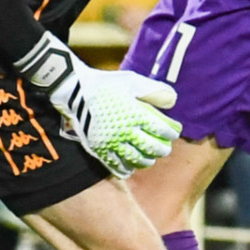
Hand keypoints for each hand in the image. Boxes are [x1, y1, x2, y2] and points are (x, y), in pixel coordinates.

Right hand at [40, 64, 181, 176]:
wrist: (75, 90)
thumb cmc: (105, 84)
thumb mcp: (132, 80)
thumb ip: (154, 90)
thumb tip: (173, 102)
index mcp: (135, 113)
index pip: (161, 129)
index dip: (171, 133)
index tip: (174, 132)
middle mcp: (124, 130)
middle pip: (151, 147)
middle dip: (163, 149)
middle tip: (166, 147)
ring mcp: (111, 141)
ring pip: (136, 159)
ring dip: (147, 161)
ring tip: (150, 158)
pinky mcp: (98, 148)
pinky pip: (115, 165)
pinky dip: (126, 169)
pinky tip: (131, 168)